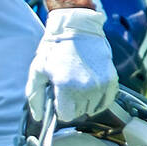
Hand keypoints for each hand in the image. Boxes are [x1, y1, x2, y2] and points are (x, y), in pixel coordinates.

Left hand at [26, 8, 118, 123]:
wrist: (77, 28)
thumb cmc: (55, 48)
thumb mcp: (38, 70)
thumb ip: (35, 96)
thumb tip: (38, 117)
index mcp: (66, 86)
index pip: (65, 116)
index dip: (60, 107)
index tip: (59, 96)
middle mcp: (86, 88)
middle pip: (79, 112)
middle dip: (72, 103)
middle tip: (68, 85)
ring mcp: (101, 84)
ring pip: (92, 108)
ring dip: (85, 101)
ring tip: (79, 83)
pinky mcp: (111, 80)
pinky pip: (107, 102)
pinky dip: (99, 98)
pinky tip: (91, 87)